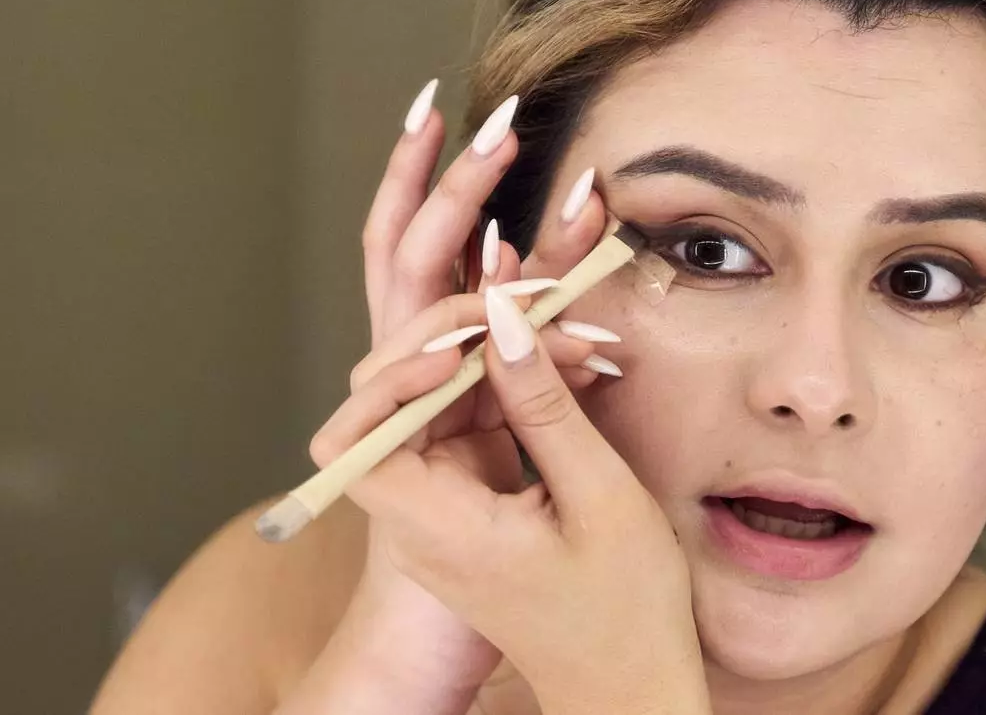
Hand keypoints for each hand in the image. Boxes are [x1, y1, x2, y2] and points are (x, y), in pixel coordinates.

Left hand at [320, 286, 710, 714]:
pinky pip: (469, 425)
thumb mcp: (600, 499)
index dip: (397, 374)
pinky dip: (509, 388)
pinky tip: (562, 364)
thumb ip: (545, 406)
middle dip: (455, 341)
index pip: (356, 438)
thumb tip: (506, 323)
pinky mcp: (468, 506)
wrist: (629, 687)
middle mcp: (419, 521)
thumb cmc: (622, 615)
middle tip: (528, 309)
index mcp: (436, 529)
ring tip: (563, 329)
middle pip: (391, 404)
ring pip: (435, 404)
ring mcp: (440, 513)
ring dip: (491, 356)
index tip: (470, 340)